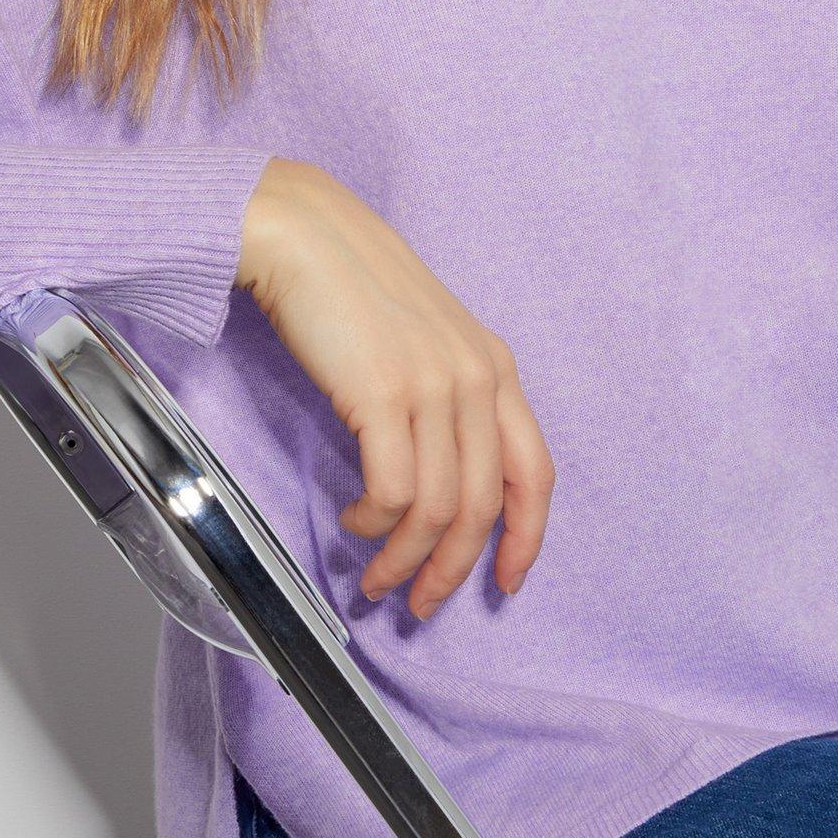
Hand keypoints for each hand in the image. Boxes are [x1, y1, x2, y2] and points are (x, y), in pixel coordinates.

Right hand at [236, 158, 553, 618]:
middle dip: (454, 570)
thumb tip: (438, 477)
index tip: (507, 583)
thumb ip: (445, 397)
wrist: (302, 234)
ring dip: (404, 559)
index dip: (526, 539)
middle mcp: (476, 378)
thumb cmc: (351, 286)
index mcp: (494, 367)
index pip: (535, 473)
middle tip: (420, 603)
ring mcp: (434, 385)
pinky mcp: (384, 394)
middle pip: (484, 505)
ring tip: (376, 578)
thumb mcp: (424, 340)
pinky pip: (392, 490)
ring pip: (438, 509)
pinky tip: (354, 521)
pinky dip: (373, 522)